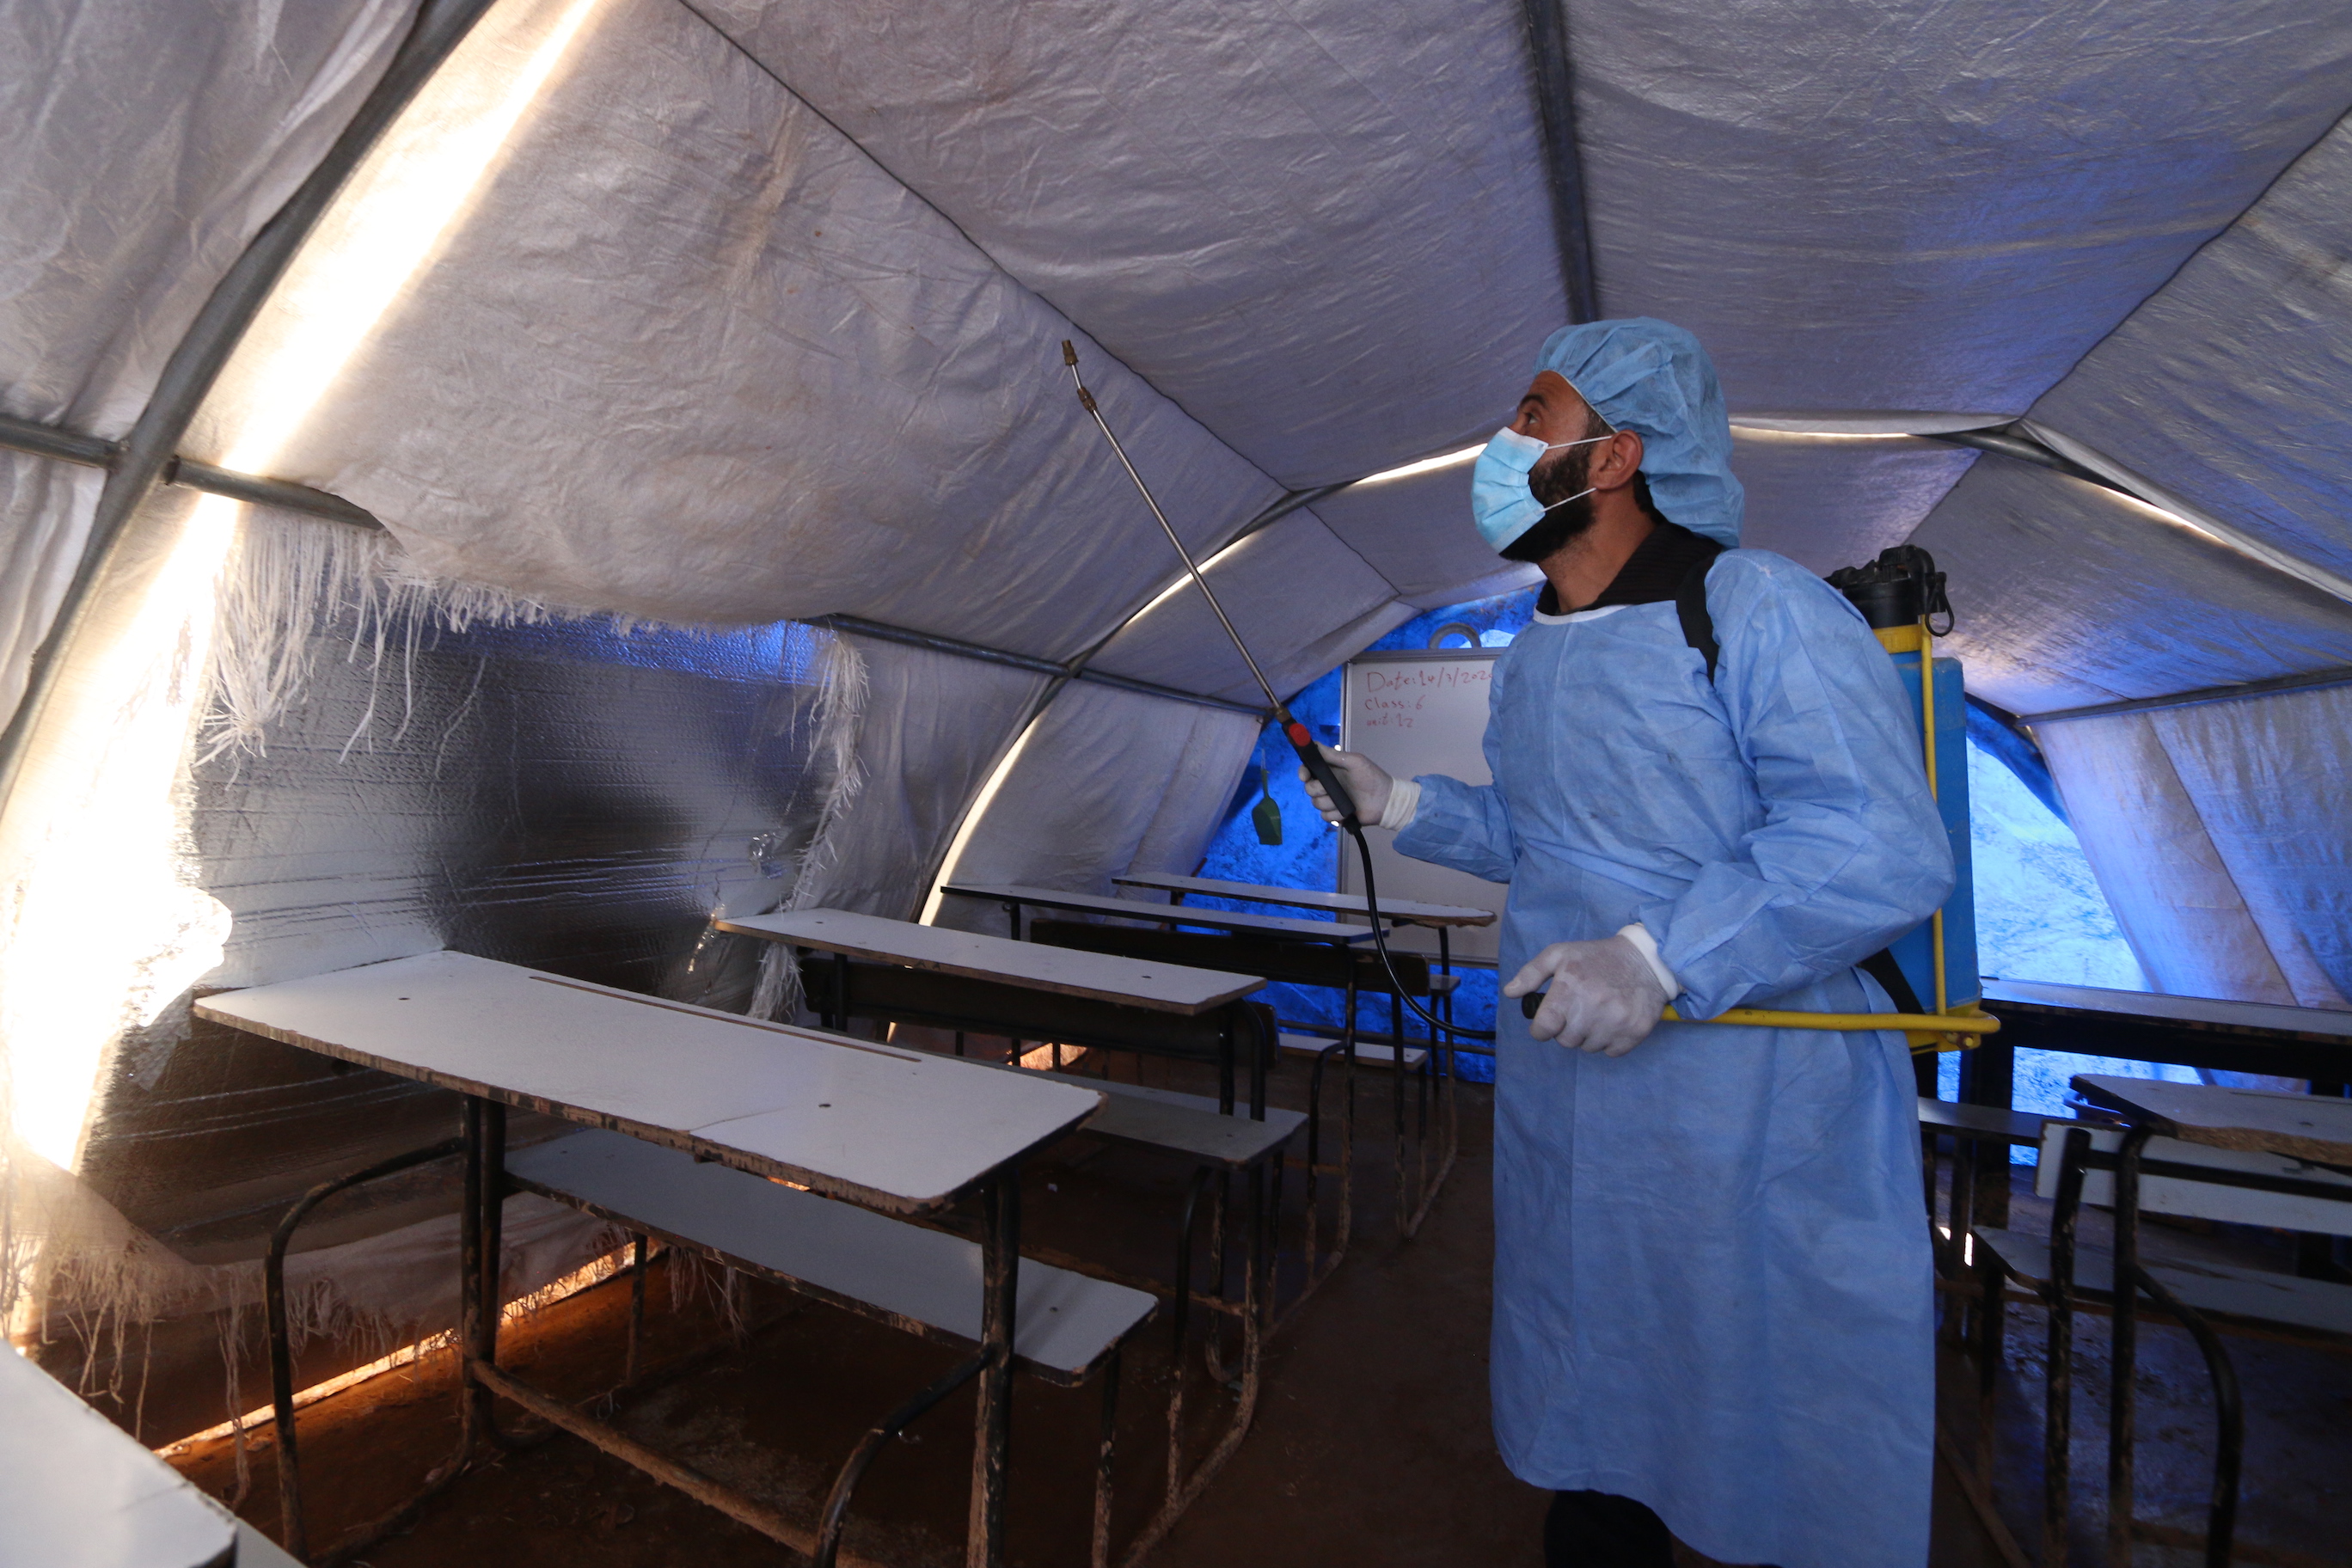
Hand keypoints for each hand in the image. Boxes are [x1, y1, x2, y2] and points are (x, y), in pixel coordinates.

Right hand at [1297, 744, 1392, 825]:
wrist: (1385, 801)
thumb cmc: (1372, 777)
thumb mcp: (1355, 761)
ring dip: (1329, 803)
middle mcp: (1328, 785)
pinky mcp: (1335, 815)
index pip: (1308, 769)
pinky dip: (1335, 814)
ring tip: (1344, 801)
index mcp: (1331, 770)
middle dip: (1317, 789)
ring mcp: (1331, 800)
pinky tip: (1346, 812)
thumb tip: (1314, 744)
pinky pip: (1325, 816)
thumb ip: (1334, 755)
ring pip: (1316, 803)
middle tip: (1329, 789)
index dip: (1303, 772)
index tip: (1305, 776)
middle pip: (1309, 788)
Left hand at [1502, 934, 1667, 1055]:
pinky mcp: (1634, 1033)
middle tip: (1579, 1010)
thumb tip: (1510, 992)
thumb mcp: (1560, 954)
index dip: (1541, 1029)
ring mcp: (1615, 1022)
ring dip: (1589, 1035)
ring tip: (1598, 1012)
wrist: (1647, 959)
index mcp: (1569, 988)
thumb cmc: (1597, 957)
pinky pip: (1611, 1052)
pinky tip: (1614, 1020)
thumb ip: (1531, 973)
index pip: (1544, 1029)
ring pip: (1588, 1048)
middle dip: (1567, 1029)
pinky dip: (1610, 1041)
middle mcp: (1592, 1008)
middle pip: (1565, 1041)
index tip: (1549, 1022)